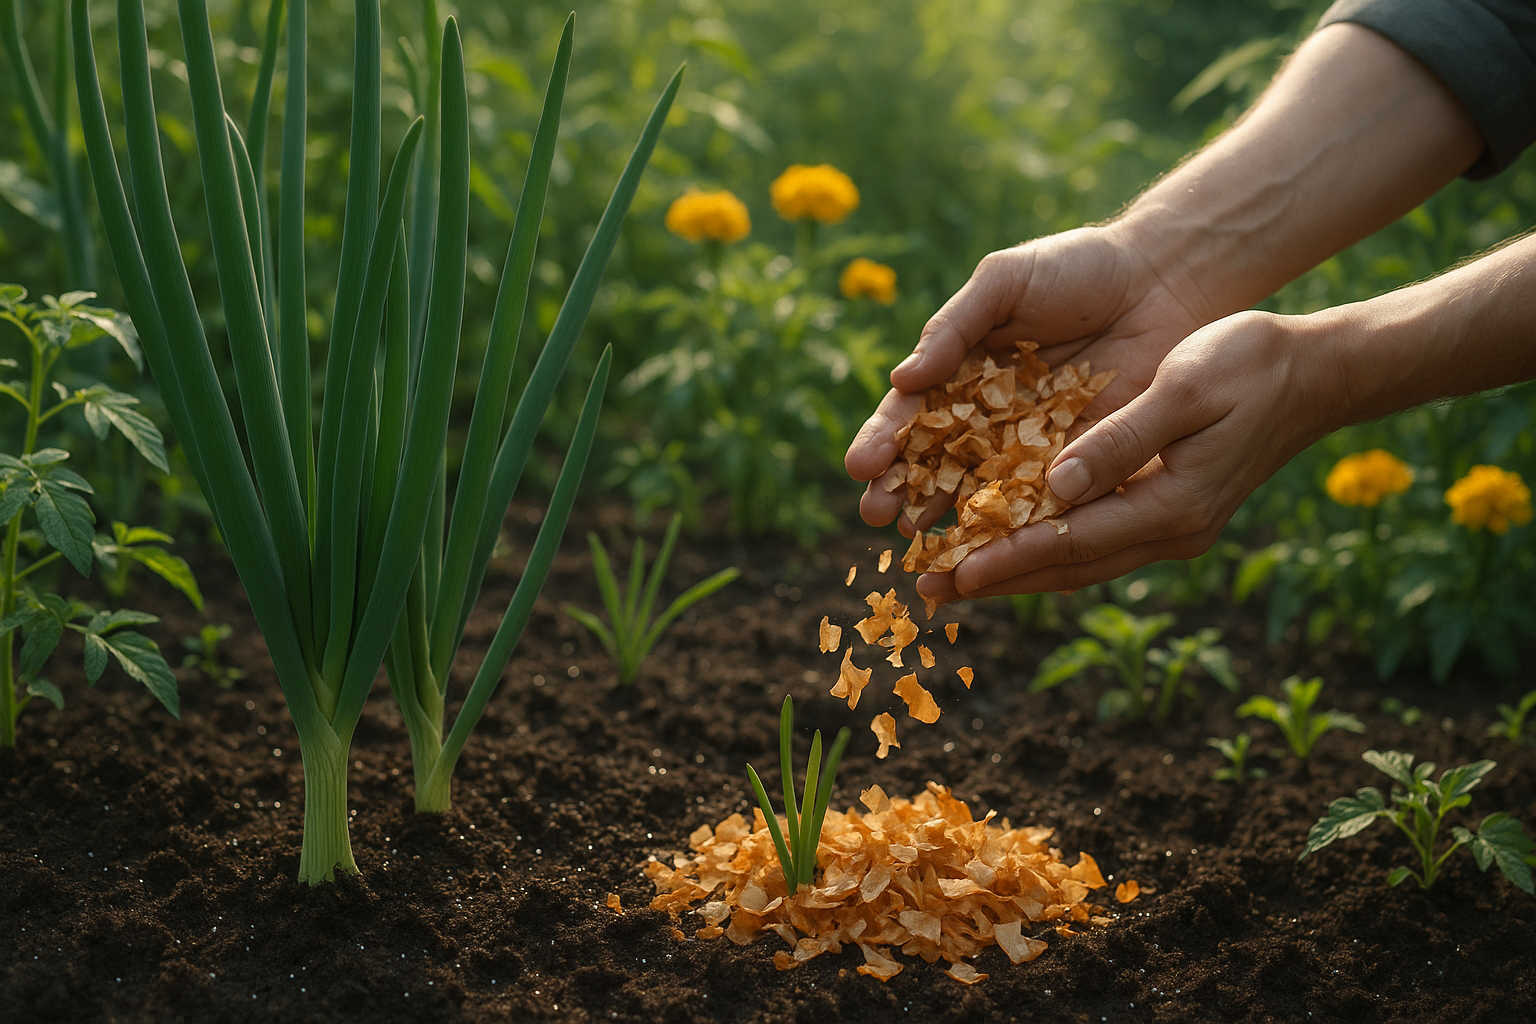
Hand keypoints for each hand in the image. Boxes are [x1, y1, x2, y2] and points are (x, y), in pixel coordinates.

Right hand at [844, 224, 1211, 533]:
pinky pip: (1039, 499)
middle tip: (877, 517)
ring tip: (918, 539)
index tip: (862, 466)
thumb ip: (953, 327)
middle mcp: (986, 415)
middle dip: (902, 491)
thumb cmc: (1078, 268)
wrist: (1163, 279)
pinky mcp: (1077, 463)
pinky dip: (1012, 524)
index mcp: (959, 371)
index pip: (910, 413)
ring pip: (978, 490)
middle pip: (933, 462)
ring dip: (946, 518)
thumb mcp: (1005, 282)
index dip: (883, 439)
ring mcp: (1029, 444)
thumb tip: (902, 379)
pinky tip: (988, 545)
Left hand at [919, 309, 1343, 601]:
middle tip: (928, 592)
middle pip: (1067, 567)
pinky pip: (1095, 541)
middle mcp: (1172, 530)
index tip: (952, 573)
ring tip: (953, 581)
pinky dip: (1046, 547)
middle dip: (997, 580)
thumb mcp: (1183, 388)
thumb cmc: (1250, 364)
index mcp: (1173, 504)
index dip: (1007, 558)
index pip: (1072, 542)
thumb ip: (1120, 439)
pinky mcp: (1169, 511)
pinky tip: (1007, 543)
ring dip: (1016, 572)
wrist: (1317, 372)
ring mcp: (1174, 527)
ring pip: (1079, 562)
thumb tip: (1058, 486)